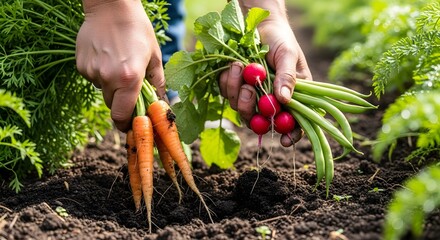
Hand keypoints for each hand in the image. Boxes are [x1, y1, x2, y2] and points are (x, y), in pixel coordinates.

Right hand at [76, 0, 165, 131]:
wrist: (112, 7)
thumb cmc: (138, 30)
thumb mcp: (153, 56)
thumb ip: (158, 83)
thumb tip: (162, 103)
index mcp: (129, 79)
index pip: (122, 115)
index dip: (125, 123)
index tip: (129, 124)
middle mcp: (108, 78)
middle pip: (112, 104)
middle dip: (121, 101)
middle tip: (129, 85)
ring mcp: (92, 72)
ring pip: (102, 90)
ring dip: (111, 85)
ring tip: (118, 63)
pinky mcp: (81, 65)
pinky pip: (93, 78)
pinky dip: (100, 73)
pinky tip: (106, 56)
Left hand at [219, 16, 311, 146]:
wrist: (259, 24)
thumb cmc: (280, 39)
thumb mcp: (288, 55)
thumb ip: (287, 77)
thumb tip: (285, 100)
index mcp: (291, 95)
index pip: (294, 123)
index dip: (291, 134)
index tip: (285, 141)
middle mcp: (271, 100)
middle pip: (261, 121)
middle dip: (252, 109)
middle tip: (249, 90)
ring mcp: (251, 95)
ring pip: (241, 108)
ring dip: (238, 90)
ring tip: (240, 67)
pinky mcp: (235, 87)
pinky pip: (228, 94)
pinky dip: (228, 81)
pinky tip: (233, 66)